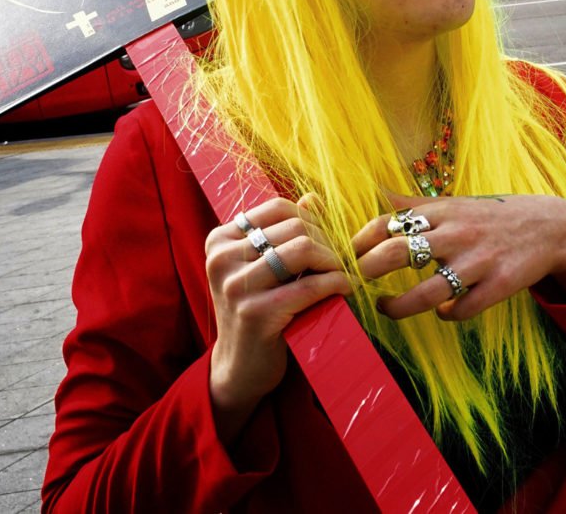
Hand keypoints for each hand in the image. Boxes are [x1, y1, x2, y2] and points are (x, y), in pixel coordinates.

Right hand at [204, 195, 352, 438]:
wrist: (241, 367)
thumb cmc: (259, 311)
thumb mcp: (267, 267)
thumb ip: (286, 232)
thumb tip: (314, 197)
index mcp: (220, 240)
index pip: (279, 208)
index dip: (312, 222)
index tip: (324, 245)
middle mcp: (221, 258)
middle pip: (295, 227)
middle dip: (326, 243)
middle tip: (337, 264)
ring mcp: (235, 286)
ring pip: (304, 249)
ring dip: (333, 262)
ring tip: (340, 275)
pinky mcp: (255, 314)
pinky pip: (310, 285)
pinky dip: (336, 284)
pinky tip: (344, 290)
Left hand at [352, 193, 565, 322]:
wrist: (550, 228)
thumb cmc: (493, 216)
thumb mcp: (455, 203)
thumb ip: (415, 205)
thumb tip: (376, 191)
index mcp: (442, 211)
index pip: (386, 223)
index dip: (360, 241)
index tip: (349, 254)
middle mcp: (456, 234)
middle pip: (396, 254)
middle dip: (367, 270)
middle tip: (357, 280)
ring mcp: (477, 262)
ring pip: (425, 294)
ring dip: (397, 306)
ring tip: (385, 306)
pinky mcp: (498, 286)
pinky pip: (459, 310)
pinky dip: (444, 313)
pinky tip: (442, 309)